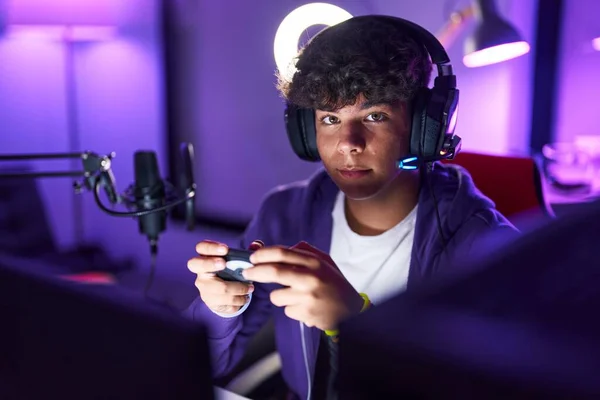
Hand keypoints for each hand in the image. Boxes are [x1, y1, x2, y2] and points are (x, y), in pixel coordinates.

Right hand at [187, 240, 262, 314]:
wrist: (227, 296)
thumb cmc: (232, 272)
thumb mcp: (239, 261)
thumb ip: (248, 252)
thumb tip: (256, 244)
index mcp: (207, 257)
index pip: (201, 247)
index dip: (210, 247)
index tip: (225, 249)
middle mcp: (201, 272)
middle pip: (194, 264)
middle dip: (209, 263)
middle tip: (223, 264)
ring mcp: (204, 288)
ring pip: (220, 288)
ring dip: (239, 288)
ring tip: (250, 288)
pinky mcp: (210, 302)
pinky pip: (226, 303)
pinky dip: (239, 300)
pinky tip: (245, 298)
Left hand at [243, 241, 362, 330]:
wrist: (351, 309)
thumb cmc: (332, 282)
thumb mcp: (322, 261)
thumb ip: (299, 252)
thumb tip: (267, 247)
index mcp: (314, 262)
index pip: (282, 253)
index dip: (263, 254)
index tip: (252, 257)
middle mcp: (311, 278)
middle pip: (274, 272)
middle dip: (256, 272)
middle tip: (247, 273)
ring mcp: (308, 298)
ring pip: (276, 296)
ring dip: (280, 296)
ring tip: (296, 296)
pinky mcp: (306, 314)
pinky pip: (286, 310)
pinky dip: (292, 308)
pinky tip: (306, 307)